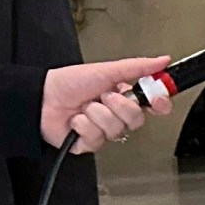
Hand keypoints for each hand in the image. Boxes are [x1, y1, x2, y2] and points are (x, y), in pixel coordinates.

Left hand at [43, 58, 172, 153]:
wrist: (42, 97)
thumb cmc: (69, 82)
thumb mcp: (107, 70)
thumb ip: (138, 67)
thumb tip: (162, 61)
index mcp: (124, 97)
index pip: (152, 105)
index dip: (159, 104)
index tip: (157, 99)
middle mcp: (116, 115)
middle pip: (136, 120)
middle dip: (119, 106)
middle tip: (106, 96)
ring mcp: (103, 130)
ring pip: (116, 129)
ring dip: (97, 114)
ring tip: (85, 106)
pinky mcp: (89, 144)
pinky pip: (97, 139)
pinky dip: (83, 126)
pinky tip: (76, 119)